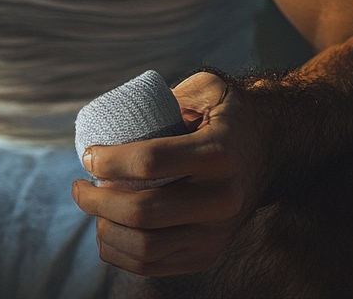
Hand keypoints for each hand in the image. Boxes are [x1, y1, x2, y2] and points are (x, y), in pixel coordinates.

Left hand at [71, 71, 265, 276]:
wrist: (274, 149)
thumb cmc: (229, 114)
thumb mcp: (208, 88)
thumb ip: (169, 95)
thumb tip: (118, 118)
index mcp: (219, 153)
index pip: (151, 163)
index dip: (110, 161)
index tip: (88, 154)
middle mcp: (222, 199)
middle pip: (144, 211)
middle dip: (97, 200)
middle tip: (78, 184)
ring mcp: (217, 233)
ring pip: (146, 247)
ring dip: (105, 229)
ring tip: (90, 206)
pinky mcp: (209, 253)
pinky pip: (156, 265)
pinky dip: (121, 254)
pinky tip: (106, 230)